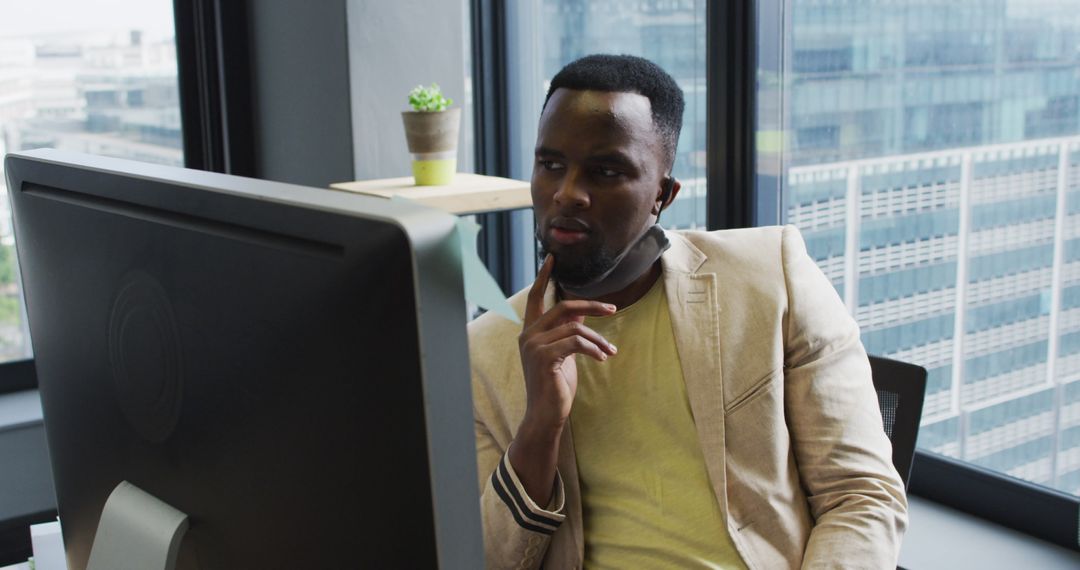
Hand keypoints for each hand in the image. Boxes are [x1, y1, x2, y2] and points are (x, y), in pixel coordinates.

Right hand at [517, 255, 617, 431]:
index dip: (543, 277)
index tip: (552, 258)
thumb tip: (580, 312)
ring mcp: (534, 346)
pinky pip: (577, 342)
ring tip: (610, 351)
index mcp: (530, 332)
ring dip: (598, 339)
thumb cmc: (555, 386)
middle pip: (563, 305)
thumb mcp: (563, 354)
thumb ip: (567, 331)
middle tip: (612, 309)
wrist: (546, 415)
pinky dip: (594, 348)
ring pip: (575, 327)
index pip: (534, 297)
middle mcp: (528, 335)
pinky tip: (603, 358)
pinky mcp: (545, 357)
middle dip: (591, 306)